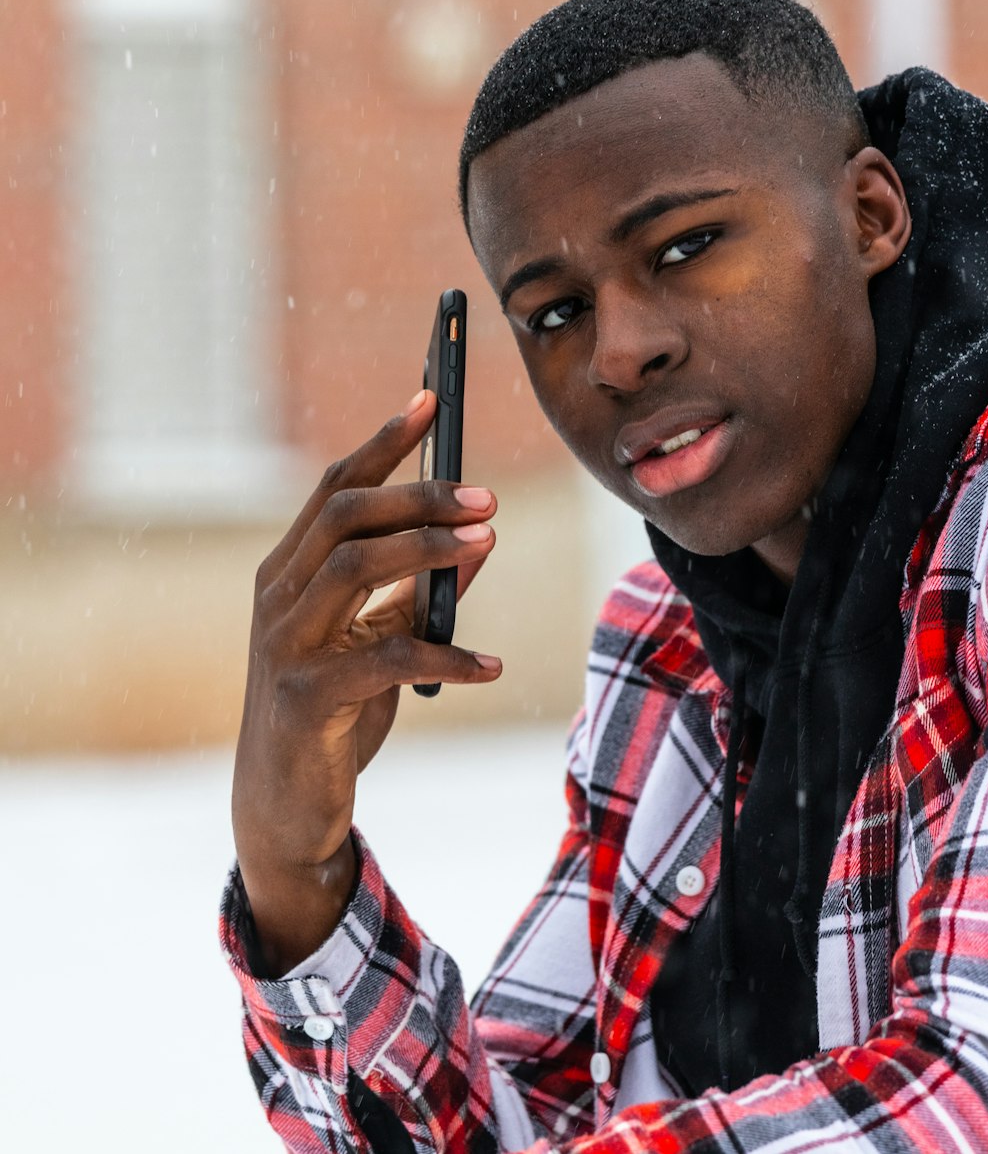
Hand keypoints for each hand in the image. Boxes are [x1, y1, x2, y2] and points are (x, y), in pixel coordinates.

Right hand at [231, 389, 499, 975]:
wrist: (284, 806)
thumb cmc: (334, 710)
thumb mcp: (384, 639)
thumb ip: (421, 589)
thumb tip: (484, 536)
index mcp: (291, 570)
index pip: (335, 486)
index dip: (384, 440)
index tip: (432, 398)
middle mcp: (278, 594)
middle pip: (345, 514)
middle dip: (419, 493)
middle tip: (488, 496)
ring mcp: (284, 643)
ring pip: (354, 567)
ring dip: (428, 549)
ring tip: (488, 542)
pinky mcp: (305, 697)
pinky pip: (384, 660)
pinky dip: (445, 655)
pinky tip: (491, 664)